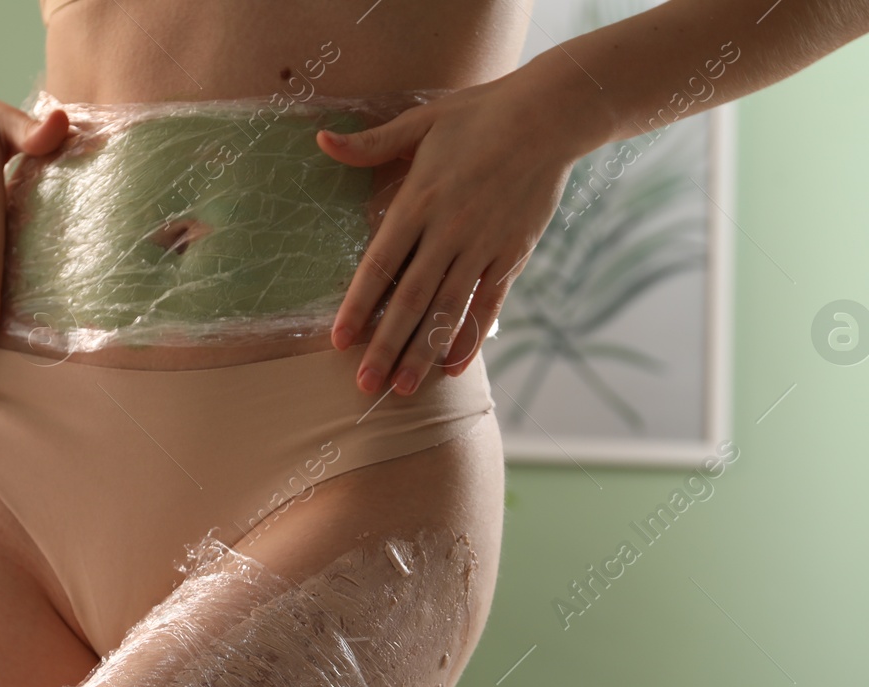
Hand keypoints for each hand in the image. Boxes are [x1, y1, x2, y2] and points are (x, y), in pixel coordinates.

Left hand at [316, 75, 582, 394]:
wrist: (548, 116)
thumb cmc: (478, 116)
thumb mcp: (420, 122)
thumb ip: (370, 143)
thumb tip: (320, 141)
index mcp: (418, 201)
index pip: (379, 266)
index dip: (357, 306)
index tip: (338, 340)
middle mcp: (448, 231)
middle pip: (410, 300)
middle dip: (385, 346)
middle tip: (364, 384)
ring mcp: (482, 247)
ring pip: (447, 310)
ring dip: (423, 352)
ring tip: (403, 389)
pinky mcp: (512, 255)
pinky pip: (488, 305)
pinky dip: (470, 337)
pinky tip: (453, 366)